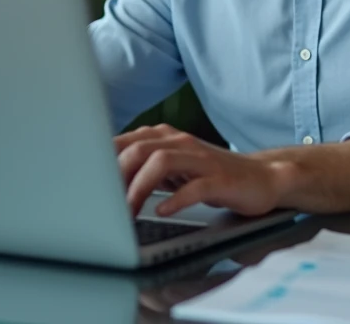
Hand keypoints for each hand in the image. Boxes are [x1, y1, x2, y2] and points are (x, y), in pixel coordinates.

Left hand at [117, 124, 284, 217]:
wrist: (262, 177)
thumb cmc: (212, 175)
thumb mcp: (174, 168)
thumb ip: (144, 168)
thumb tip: (105, 181)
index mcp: (167, 138)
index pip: (125, 141)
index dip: (103, 162)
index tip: (88, 186)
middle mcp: (182, 143)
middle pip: (139, 148)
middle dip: (116, 176)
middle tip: (104, 204)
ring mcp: (202, 159)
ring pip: (161, 162)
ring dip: (139, 188)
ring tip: (129, 212)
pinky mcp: (220, 179)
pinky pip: (194, 186)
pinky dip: (175, 199)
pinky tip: (163, 211)